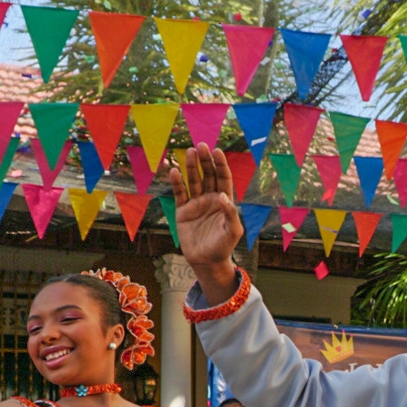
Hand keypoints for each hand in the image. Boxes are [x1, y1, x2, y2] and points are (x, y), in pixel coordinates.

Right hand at [166, 145, 244, 298]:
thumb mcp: (233, 231)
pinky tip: (174, 170)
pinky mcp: (183, 211)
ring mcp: (196, 203)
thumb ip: (230, 213)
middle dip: (205, 161)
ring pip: (193, 180)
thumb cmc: (224, 247)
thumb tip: (222, 195)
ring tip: (189, 152)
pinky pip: (179, 193)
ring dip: (191, 166)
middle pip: (208, 175)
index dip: (220, 164)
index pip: (223, 178)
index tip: (217, 151)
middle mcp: (210, 198)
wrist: (207, 261)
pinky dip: (177, 182)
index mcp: (224, 200)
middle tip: (201, 146)